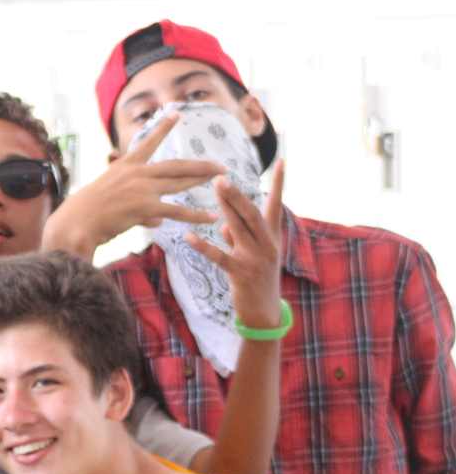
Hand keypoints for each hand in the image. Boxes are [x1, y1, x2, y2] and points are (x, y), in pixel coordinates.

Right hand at [43, 114, 223, 255]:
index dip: (163, 128)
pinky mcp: (146, 206)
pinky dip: (195, 215)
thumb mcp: (110, 202)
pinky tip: (210, 216)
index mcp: (125, 166)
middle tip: (219, 165)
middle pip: (176, 166)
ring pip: (181, 182)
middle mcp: (137, 173)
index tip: (176, 113)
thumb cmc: (84, 215)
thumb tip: (159, 219)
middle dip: (201, 165)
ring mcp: (143, 188)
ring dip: (203, 180)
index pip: (148, 143)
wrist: (75, 224)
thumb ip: (140, 208)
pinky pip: (177, 210)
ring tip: (221, 179)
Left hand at [184, 161, 286, 330]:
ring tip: (216, 189)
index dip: (280, 184)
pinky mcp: (241, 273)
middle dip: (238, 194)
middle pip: (253, 213)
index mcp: (271, 237)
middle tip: (222, 177)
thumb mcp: (252, 255)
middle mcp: (267, 244)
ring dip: (227, 208)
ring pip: (239, 228)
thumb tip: (224, 225)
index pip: (276, 205)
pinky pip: (220, 256)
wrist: (264, 312)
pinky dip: (204, 246)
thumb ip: (239, 238)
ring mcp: (255, 259)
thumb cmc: (257, 280)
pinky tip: (189, 236)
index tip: (282, 161)